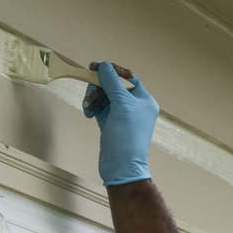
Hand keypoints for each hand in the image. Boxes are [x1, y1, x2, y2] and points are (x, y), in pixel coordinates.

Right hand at [83, 61, 157, 185]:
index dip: (112, 72)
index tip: (95, 67)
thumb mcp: (121, 104)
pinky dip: (93, 108)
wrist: (121, 166)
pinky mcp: (111, 124)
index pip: (128, 78)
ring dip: (94, 98)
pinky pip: (100, 109)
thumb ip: (112, 83)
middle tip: (90, 92)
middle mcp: (135, 107)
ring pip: (104, 98)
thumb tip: (104, 66)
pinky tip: (88, 113)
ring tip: (88, 105)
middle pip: (113, 87)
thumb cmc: (126, 135)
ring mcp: (122, 116)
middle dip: (99, 87)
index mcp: (144, 100)